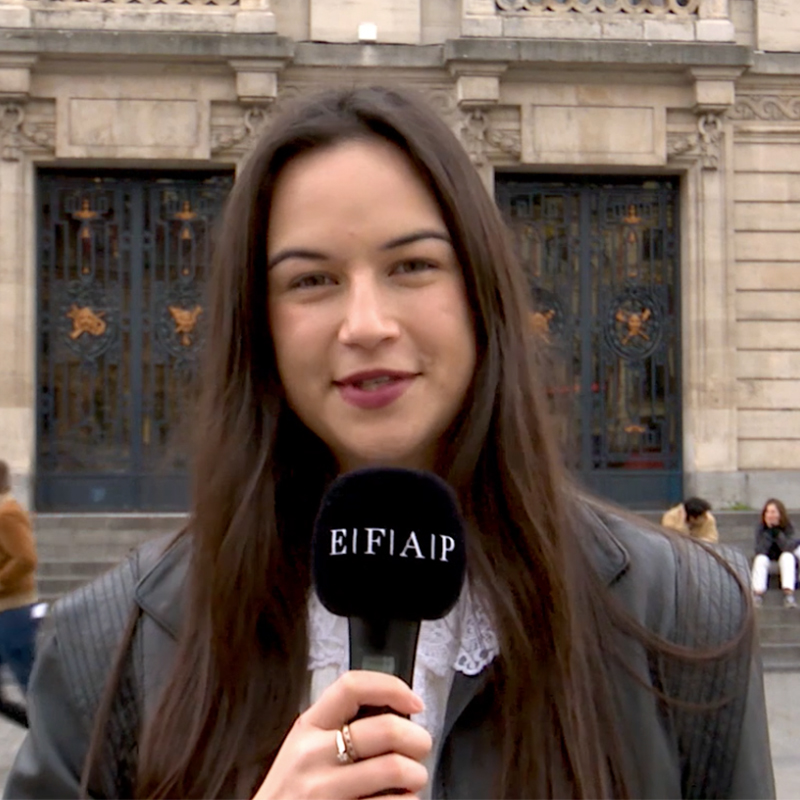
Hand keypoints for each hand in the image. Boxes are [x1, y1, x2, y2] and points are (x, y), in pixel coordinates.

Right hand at [253, 670, 432, 799]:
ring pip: (396, 769)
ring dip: (416, 774)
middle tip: (420, 748)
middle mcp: (313, 756)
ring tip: (412, 779)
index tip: (414, 702)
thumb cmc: (293, 793)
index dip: (391, 687)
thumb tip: (396, 713)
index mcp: (308, 727)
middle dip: (417, 739)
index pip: (352, 687)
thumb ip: (338, 728)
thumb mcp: (304, 750)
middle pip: (386, 729)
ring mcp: (325, 791)